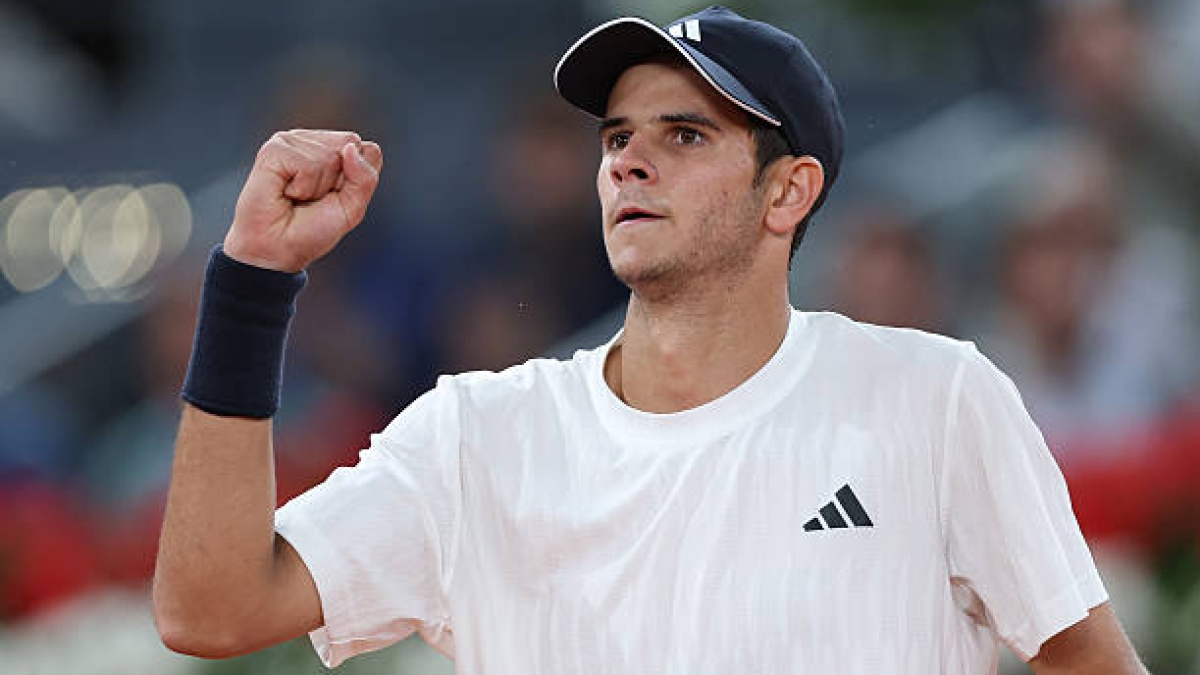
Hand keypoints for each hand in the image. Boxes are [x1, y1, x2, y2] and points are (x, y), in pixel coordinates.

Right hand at [223, 129, 383, 271]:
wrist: (278, 248)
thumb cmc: (312, 229)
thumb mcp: (353, 208)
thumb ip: (365, 178)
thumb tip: (350, 147)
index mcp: (336, 151)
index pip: (369, 151)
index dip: (359, 180)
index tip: (335, 197)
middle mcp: (314, 141)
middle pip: (351, 143)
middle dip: (339, 181)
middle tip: (315, 198)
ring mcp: (293, 141)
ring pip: (330, 155)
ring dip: (317, 187)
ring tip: (297, 197)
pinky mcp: (274, 149)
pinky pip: (308, 164)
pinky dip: (302, 187)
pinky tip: (286, 192)